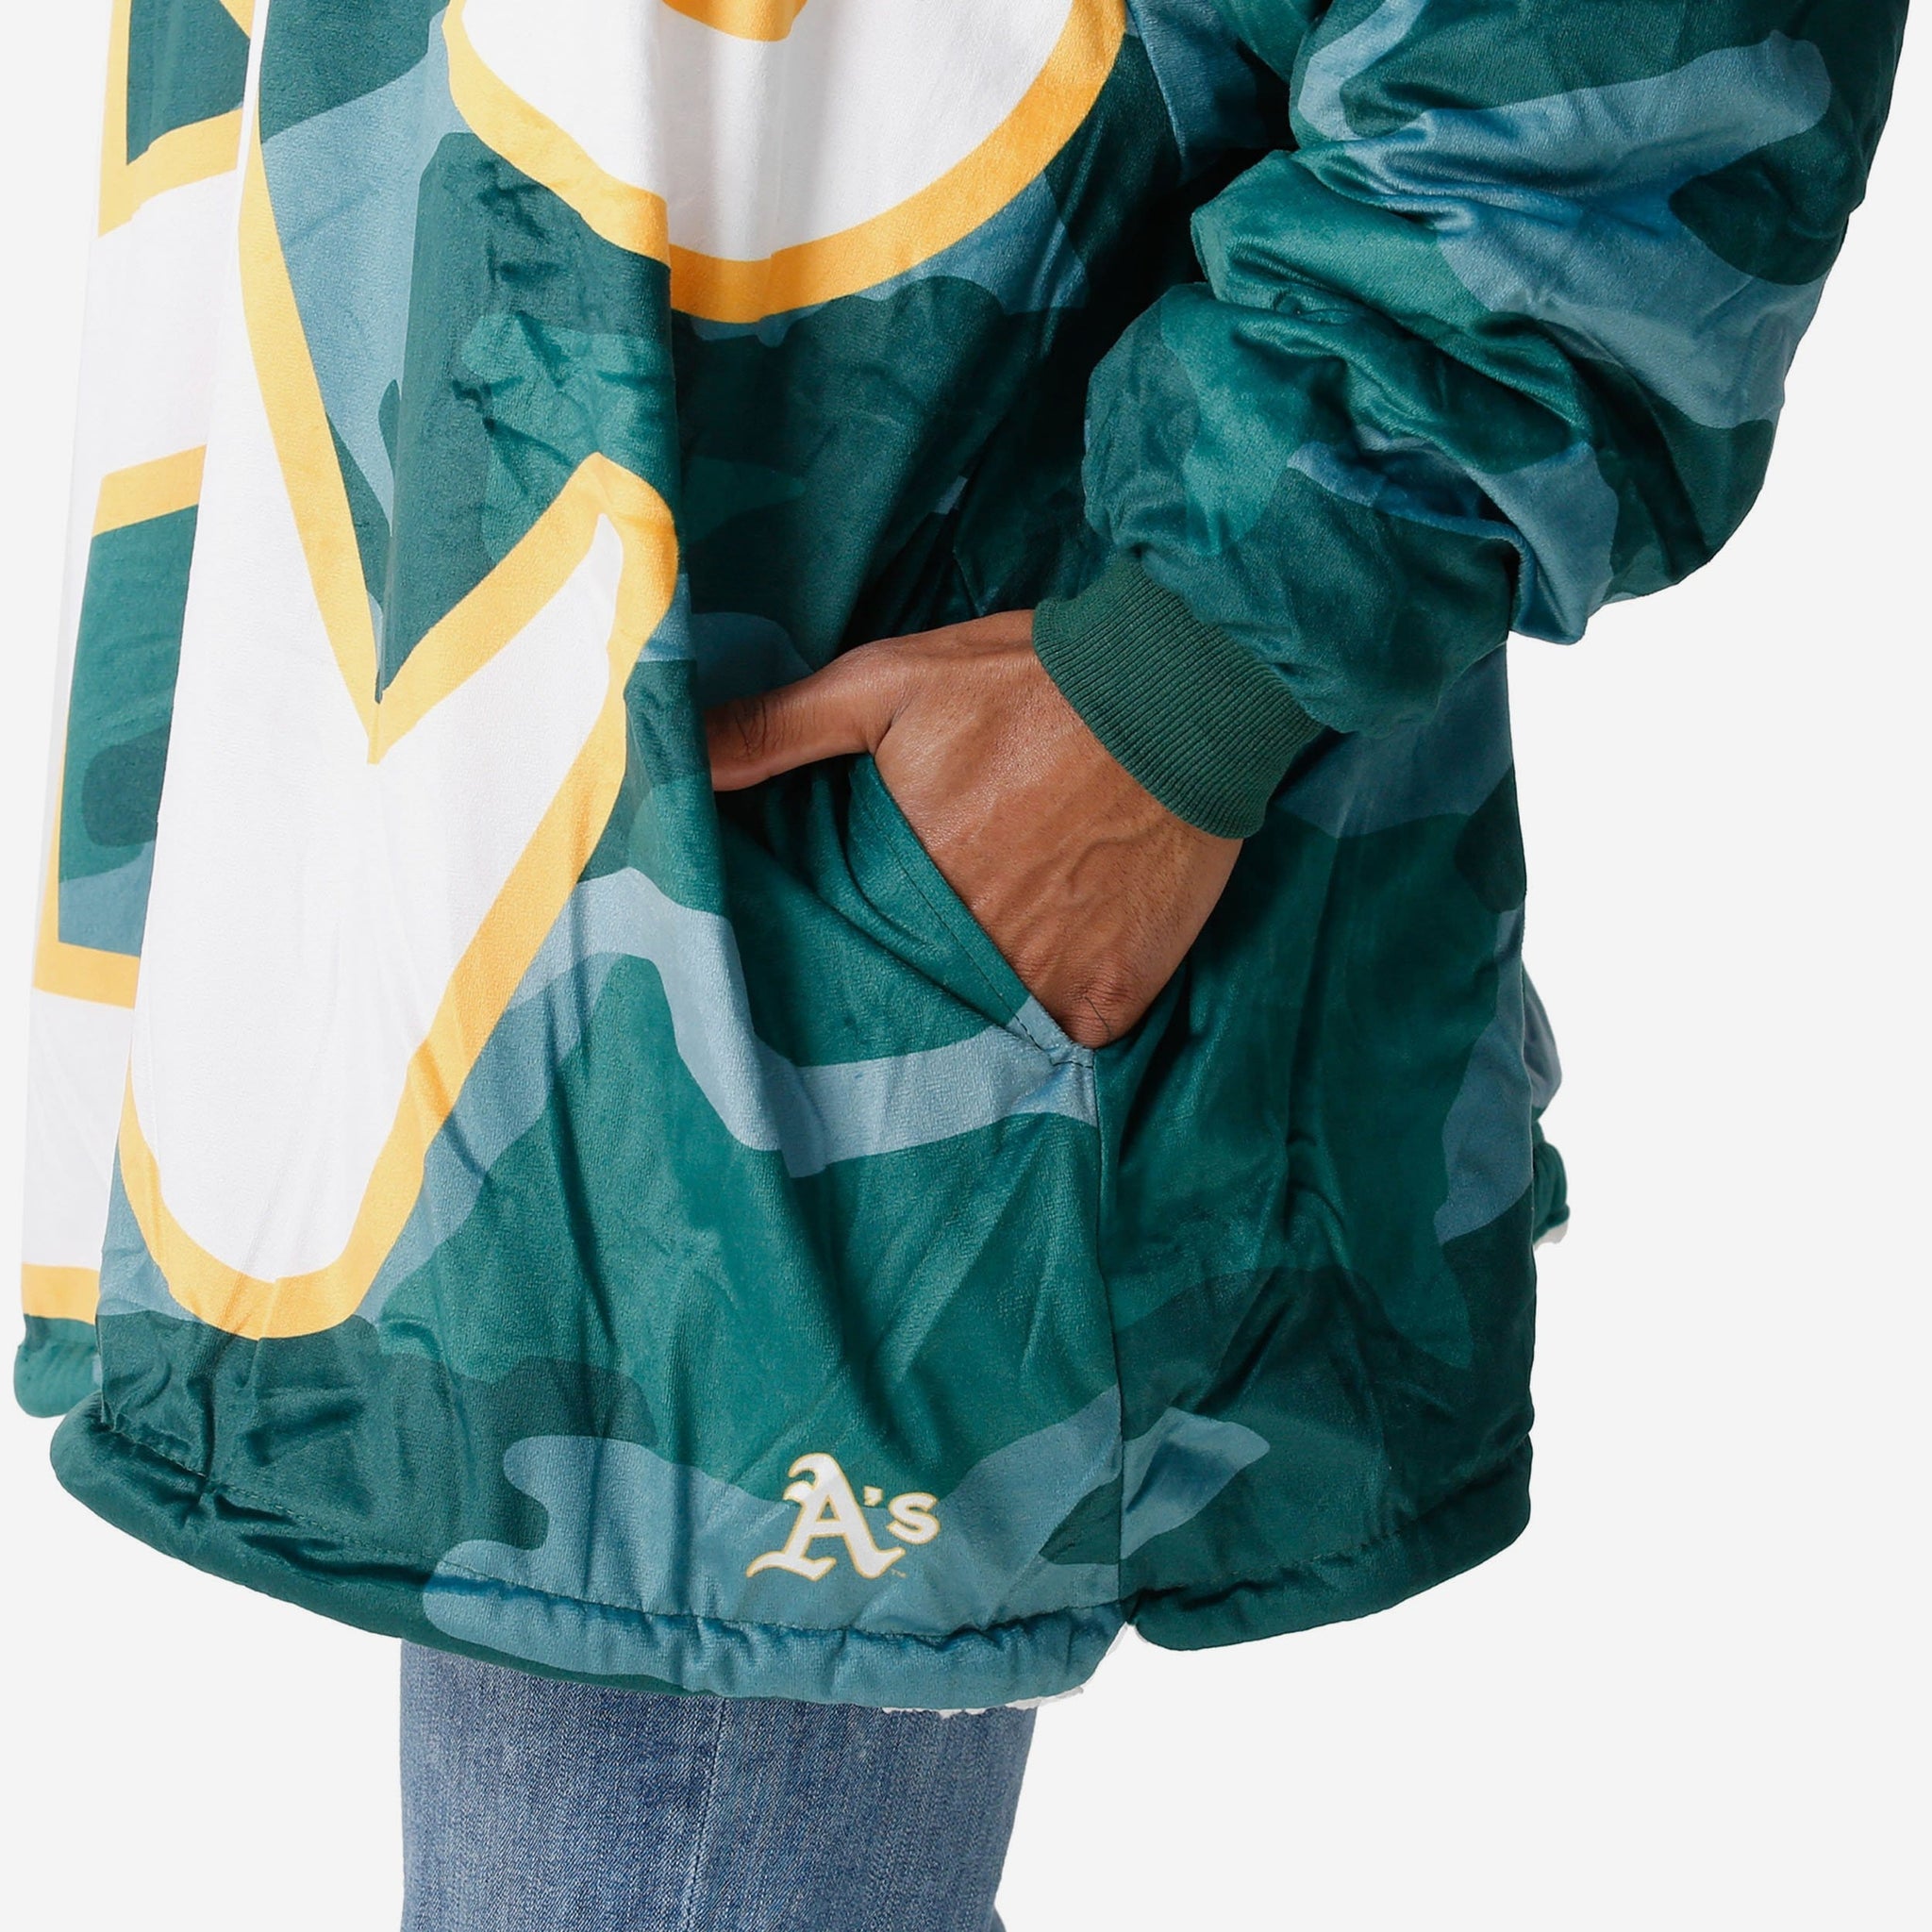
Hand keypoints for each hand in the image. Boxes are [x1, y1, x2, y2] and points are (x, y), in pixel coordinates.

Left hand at [704, 611, 1240, 1047]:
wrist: (1184, 691)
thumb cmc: (1030, 681)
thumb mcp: (889, 682)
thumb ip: (778, 729)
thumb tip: (671, 752)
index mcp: (908, 880)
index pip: (845, 955)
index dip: (837, 956)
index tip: (827, 955)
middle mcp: (974, 945)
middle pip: (913, 999)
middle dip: (900, 992)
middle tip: (898, 976)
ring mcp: (1048, 978)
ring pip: (983, 1030)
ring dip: (970, 1014)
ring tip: (968, 983)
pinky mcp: (1114, 993)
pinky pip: (1064, 1042)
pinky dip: (1051, 1025)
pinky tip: (1042, 984)